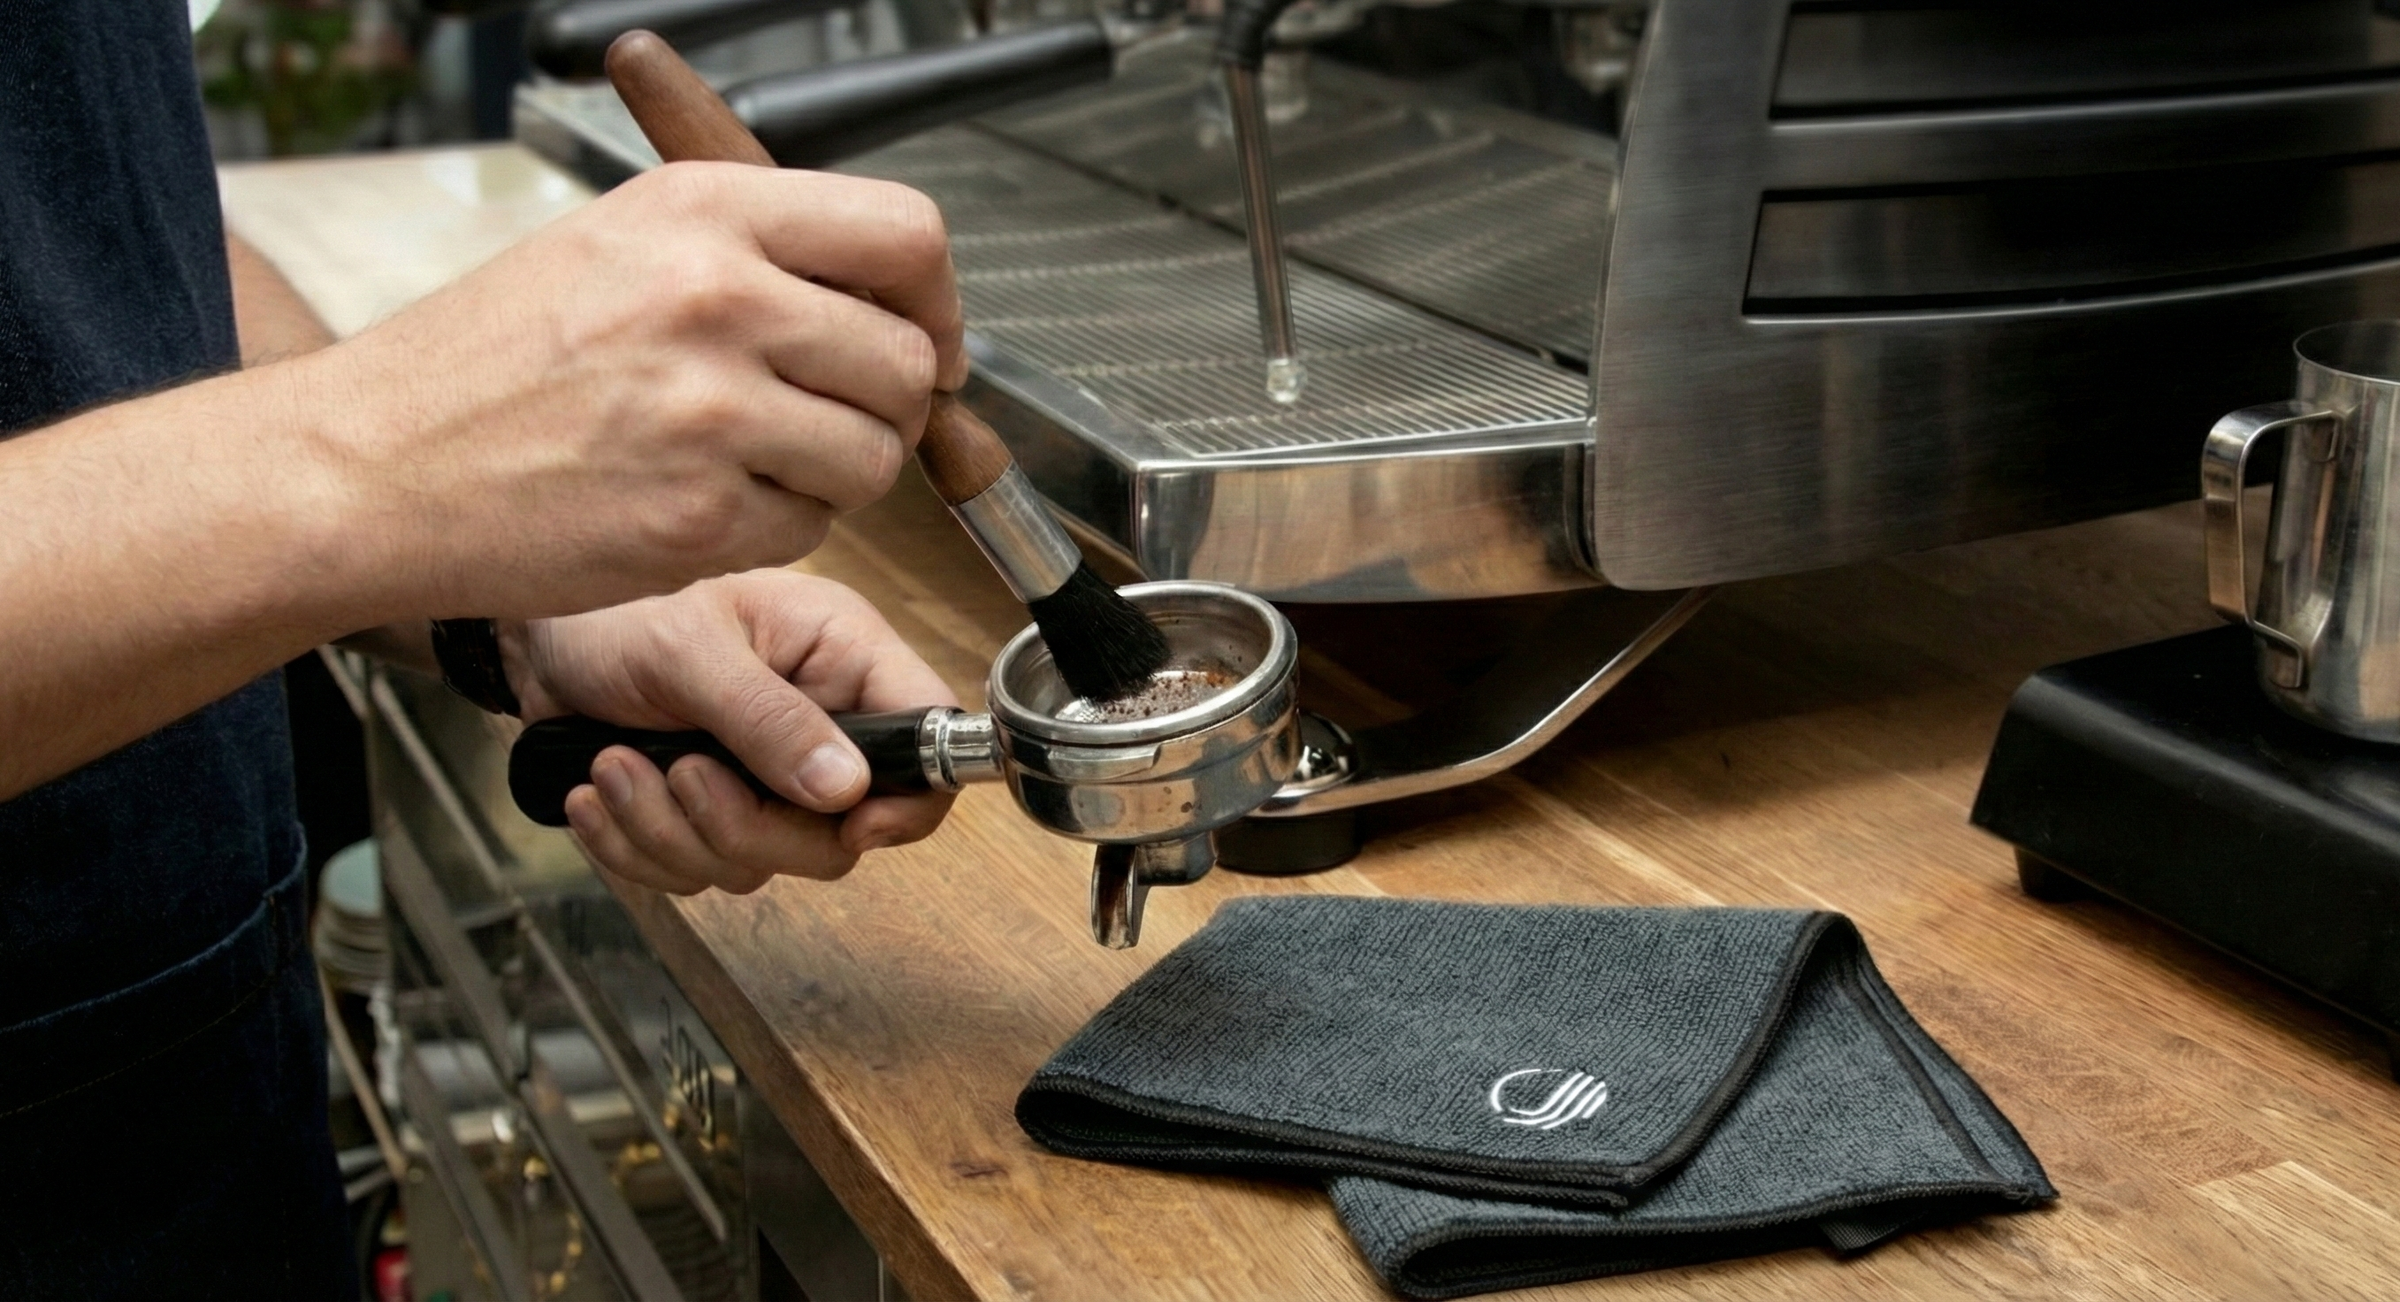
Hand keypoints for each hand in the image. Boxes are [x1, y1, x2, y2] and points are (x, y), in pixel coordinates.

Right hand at [305, 162, 965, 621]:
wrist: (373, 466)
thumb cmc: (487, 363)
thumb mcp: (621, 243)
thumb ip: (758, 253)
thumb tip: (889, 299)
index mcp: (705, 212)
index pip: (906, 233)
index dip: (935, 301)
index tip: (922, 337)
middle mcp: (718, 296)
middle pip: (907, 360)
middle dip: (891, 406)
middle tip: (834, 419)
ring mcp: (712, 409)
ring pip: (874, 455)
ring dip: (838, 475)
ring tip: (753, 461)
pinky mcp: (702, 513)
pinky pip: (811, 528)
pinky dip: (776, 527)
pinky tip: (700, 502)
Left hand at [507, 569, 957, 892]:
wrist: (533, 641)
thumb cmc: (614, 611)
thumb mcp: (689, 648)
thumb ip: (767, 717)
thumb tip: (847, 789)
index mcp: (843, 656)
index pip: (927, 734)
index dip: (910, 796)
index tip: (852, 825)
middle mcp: (820, 720)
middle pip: (838, 833)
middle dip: (745, 824)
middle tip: (682, 774)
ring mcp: (767, 776)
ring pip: (759, 862)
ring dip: (671, 832)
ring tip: (611, 767)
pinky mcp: (712, 813)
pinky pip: (697, 874)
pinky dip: (637, 848)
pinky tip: (598, 794)